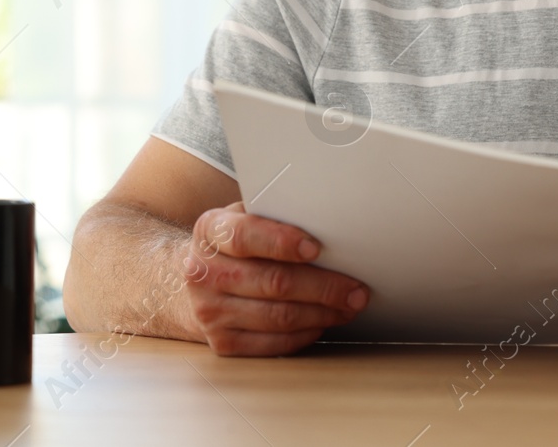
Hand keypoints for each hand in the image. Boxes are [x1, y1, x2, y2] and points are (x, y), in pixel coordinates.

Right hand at [182, 201, 370, 355]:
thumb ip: (276, 215)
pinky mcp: (222, 342)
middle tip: (356, 289)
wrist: (200, 279)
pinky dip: (305, 333)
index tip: (316, 248)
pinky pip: (273, 342)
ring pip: (278, 316)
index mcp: (210, 231)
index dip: (282, 242)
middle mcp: (203, 272)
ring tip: (349, 306)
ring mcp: (209, 311)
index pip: (244, 237)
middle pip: (272, 282)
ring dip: (322, 313)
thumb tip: (328, 222)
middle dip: (323, 287)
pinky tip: (323, 322)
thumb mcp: (246, 216)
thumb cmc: (238, 242)